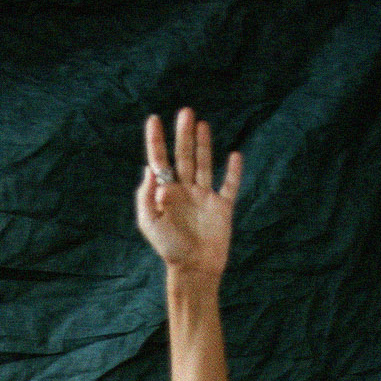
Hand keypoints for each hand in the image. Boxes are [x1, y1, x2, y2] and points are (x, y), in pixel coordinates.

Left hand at [134, 109, 241, 277]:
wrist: (194, 268)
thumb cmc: (169, 249)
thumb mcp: (149, 223)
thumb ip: (146, 197)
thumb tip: (150, 169)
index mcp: (165, 194)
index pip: (159, 161)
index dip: (155, 141)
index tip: (153, 119)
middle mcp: (184, 191)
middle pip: (183, 156)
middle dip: (183, 134)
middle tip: (185, 112)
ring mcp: (204, 197)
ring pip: (203, 164)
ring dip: (203, 144)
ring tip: (201, 124)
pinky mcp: (222, 207)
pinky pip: (229, 185)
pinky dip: (233, 171)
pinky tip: (234, 155)